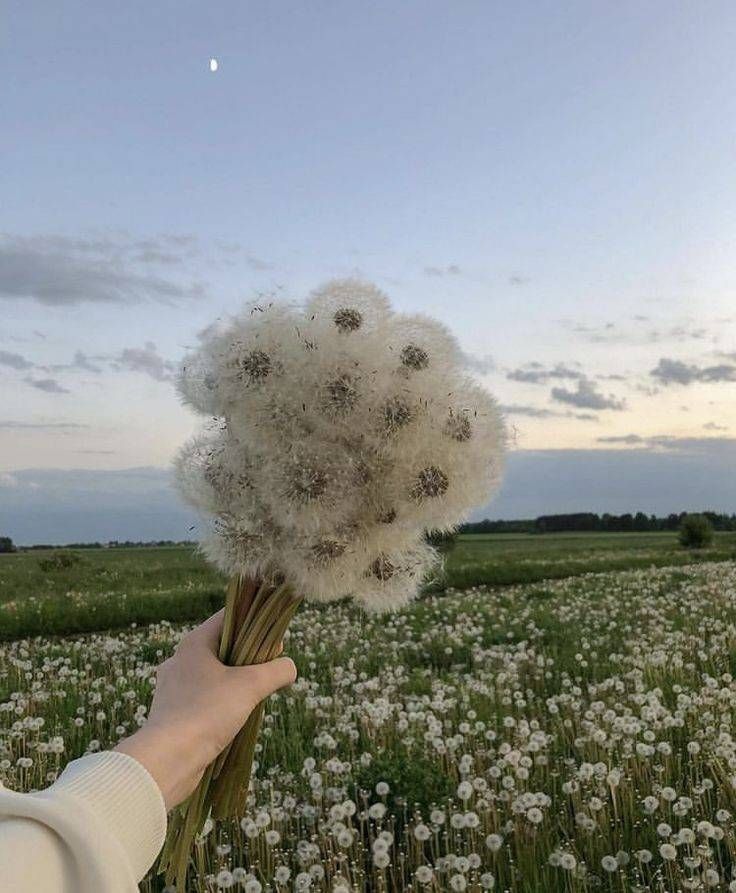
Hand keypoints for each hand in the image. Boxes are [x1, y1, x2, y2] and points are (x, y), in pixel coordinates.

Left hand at [114, 610, 295, 809]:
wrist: (167, 759)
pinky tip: (234, 717)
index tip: (275, 639)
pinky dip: (220, 702)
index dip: (254, 622)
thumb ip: (276, 671)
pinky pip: (203, 698)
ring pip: (212, 674)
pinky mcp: (172, 712)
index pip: (228, 618)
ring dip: (235, 682)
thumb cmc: (207, 712)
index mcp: (194, 643)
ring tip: (255, 696)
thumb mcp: (251, 686)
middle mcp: (180, 660)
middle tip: (269, 669)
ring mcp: (173, 687)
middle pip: (221, 646)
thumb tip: (290, 668)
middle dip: (248, 657)